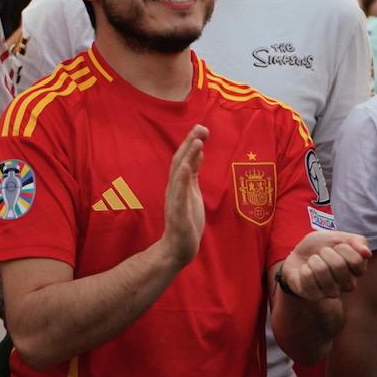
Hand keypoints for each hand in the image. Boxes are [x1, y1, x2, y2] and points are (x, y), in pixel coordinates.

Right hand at [159, 125, 207, 266]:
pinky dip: (181, 179)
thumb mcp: (193, 192)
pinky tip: (185, 167)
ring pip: (179, 174)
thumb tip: (198, 153)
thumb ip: (193, 174)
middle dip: (190, 143)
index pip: (184, 159)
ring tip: (197, 142)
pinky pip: (179, 194)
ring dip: (187, 157)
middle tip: (201, 127)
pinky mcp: (178, 213)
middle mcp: (175, 189)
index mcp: (180, 184)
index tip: (201, 128)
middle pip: (180, 161)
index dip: (192, 143)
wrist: (177, 248)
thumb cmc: (186, 221)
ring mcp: (175, 200)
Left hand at [281, 231, 370, 299]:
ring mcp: (331, 292)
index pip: (356, 260)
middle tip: (322, 253)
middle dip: (326, 252)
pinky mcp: (314, 296)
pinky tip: (306, 270)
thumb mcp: (341, 237)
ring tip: (313, 261)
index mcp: (357, 271)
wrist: (300, 254)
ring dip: (314, 260)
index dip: (343, 248)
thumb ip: (358, 242)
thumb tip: (367, 253)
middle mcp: (347, 285)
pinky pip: (307, 278)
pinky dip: (304, 268)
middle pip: (339, 265)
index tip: (337, 246)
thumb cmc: (323, 246)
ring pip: (321, 270)